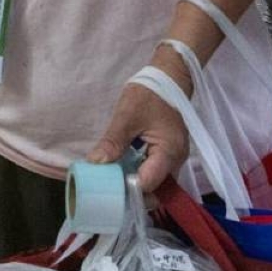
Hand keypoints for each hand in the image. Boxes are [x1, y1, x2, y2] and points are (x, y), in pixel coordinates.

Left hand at [86, 50, 191, 191]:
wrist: (169, 78)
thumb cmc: (149, 94)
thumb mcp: (127, 115)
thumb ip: (113, 142)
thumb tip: (96, 164)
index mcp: (169, 152)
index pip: (148, 183)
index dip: (128, 188)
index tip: (107, 187)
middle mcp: (176, 161)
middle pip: (154, 189)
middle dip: (131, 191)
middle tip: (107, 188)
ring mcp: (173, 159)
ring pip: (154, 182)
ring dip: (134, 183)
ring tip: (111, 181)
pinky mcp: (167, 155)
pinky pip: (154, 172)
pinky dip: (138, 174)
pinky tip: (122, 170)